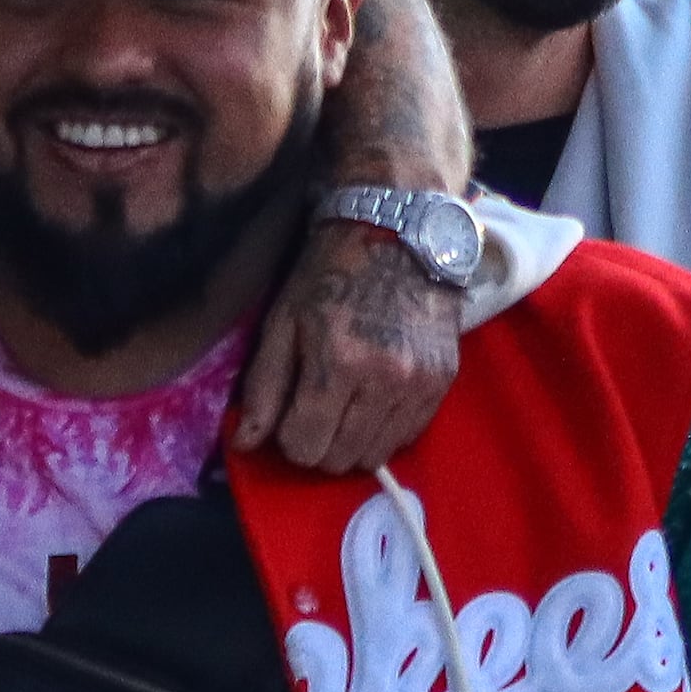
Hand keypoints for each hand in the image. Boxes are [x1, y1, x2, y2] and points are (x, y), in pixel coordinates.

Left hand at [232, 218, 463, 474]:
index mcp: (338, 364)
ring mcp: (419, 383)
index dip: (288, 437)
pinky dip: (385, 430)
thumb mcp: (282, 322)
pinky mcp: (444, 381)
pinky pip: (408, 437)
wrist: (399, 232)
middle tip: (315, 410)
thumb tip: (245, 443)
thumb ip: (263, 387)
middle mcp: (384, 381)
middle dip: (318, 443)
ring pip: (375, 456)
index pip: (304, 447)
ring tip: (345, 405)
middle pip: (339, 459)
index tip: (289, 414)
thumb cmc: (329, 273)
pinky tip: (373, 399)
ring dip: (352, 442)